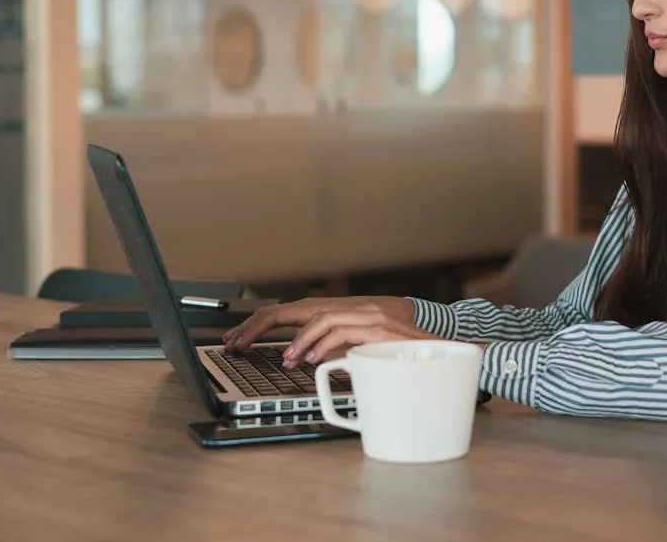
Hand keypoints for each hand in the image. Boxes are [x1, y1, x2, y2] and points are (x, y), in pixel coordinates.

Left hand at [221, 296, 414, 353]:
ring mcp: (359, 314)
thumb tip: (301, 359)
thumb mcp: (353, 343)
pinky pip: (341, 330)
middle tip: (237, 344)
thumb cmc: (391, 339)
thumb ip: (328, 347)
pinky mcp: (375, 324)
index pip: (284, 312)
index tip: (234, 339)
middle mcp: (341, 307)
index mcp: (330, 311)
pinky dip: (324, 344)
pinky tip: (315, 359)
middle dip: (258, 326)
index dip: (255, 325)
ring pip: (316, 317)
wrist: (432, 334)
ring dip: (298, 340)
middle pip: (290, 309)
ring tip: (287, 359)